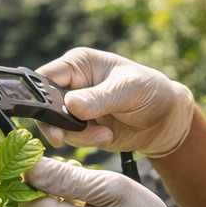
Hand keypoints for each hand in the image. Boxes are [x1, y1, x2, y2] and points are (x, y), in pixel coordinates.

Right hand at [37, 48, 196, 157]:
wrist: (167, 119)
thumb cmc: (150, 91)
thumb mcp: (127, 90)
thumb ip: (98, 98)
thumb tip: (70, 105)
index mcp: (78, 64)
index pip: (45, 77)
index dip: (38, 95)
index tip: (46, 114)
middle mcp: (72, 85)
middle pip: (43, 104)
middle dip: (56, 122)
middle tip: (63, 136)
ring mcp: (75, 109)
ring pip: (56, 125)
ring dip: (78, 134)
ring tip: (105, 133)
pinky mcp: (83, 129)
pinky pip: (71, 138)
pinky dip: (87, 141)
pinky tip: (107, 135)